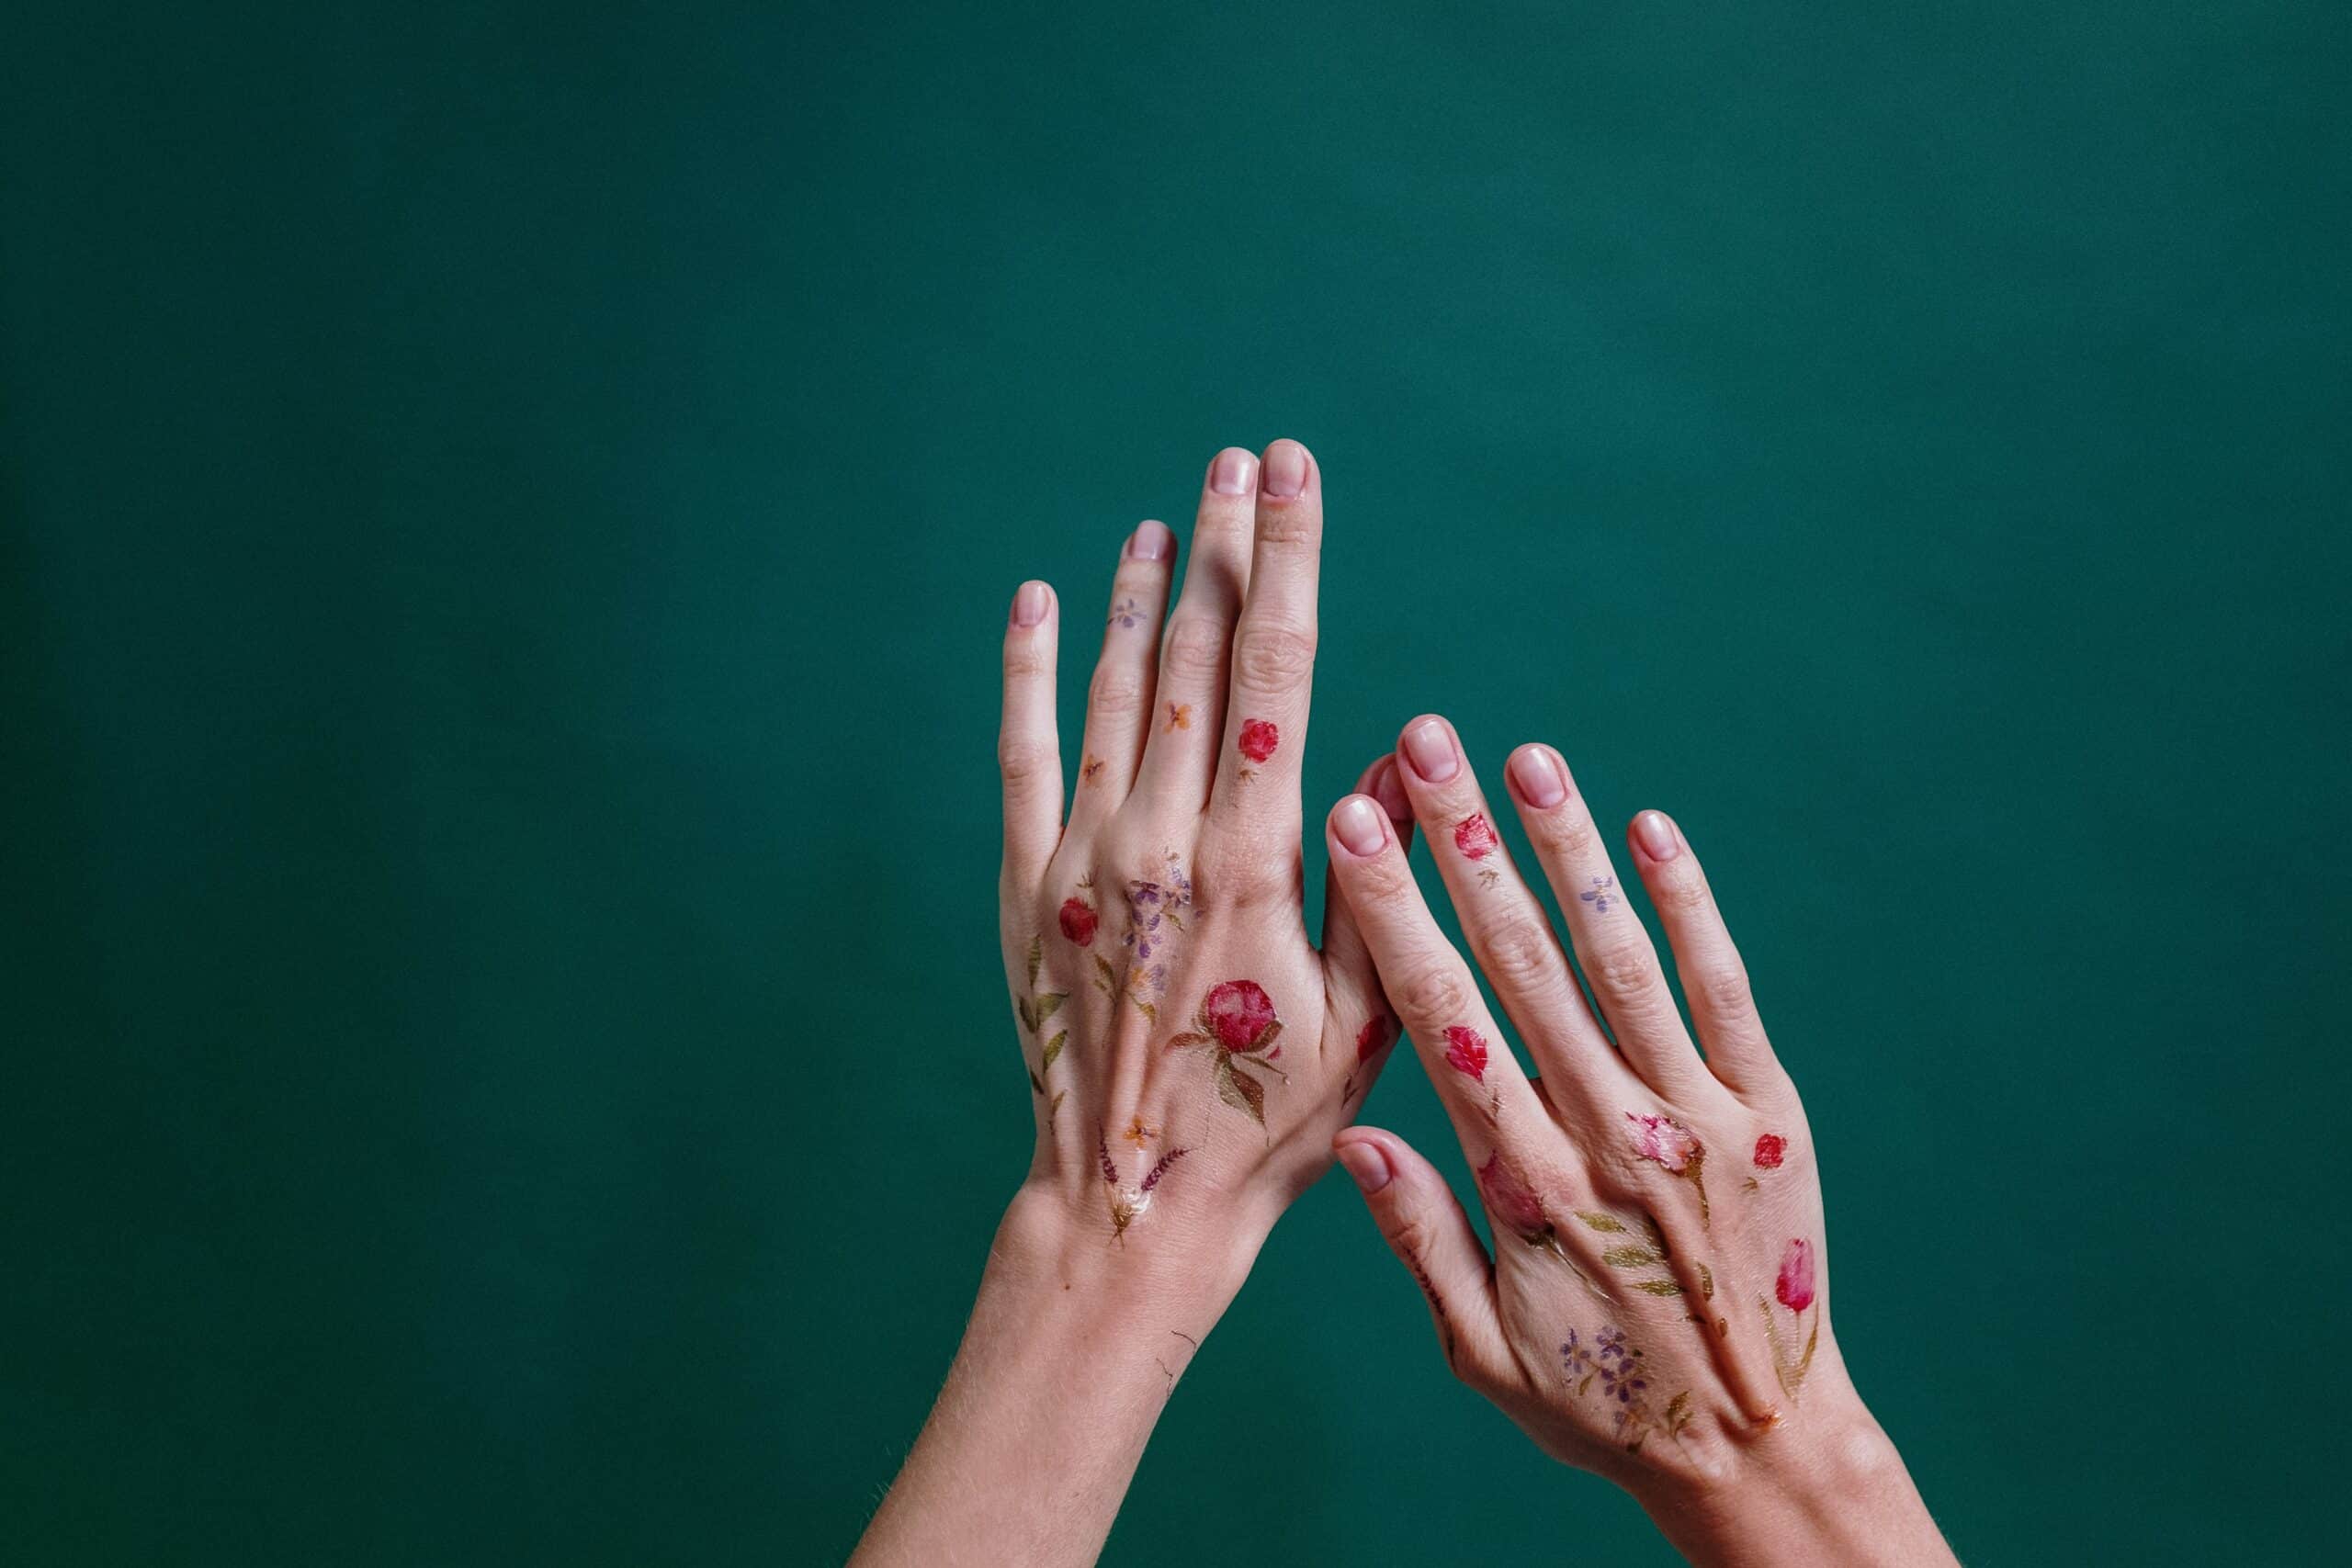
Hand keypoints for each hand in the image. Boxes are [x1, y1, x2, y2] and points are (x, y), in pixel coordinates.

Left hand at [853, 441, 1408, 1567]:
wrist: (1131, 1200)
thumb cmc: (1268, 1123)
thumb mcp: (1365, 1016)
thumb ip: (1381, 879)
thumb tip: (1407, 756)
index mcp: (1248, 860)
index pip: (1274, 670)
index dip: (1285, 558)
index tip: (1292, 473)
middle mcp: (1157, 839)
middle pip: (1191, 657)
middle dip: (1221, 548)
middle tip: (1238, 458)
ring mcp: (1079, 859)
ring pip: (1110, 691)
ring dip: (1135, 594)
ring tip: (1161, 517)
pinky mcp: (1024, 888)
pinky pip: (1020, 754)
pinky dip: (1027, 671)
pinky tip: (1036, 600)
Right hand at [1323, 718, 1955, 1567]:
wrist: (1765, 1447)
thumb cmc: (1607, 1401)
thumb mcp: (1485, 1352)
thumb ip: (1419, 1241)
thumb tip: (1352, 1140)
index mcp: (1530, 1189)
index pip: (1446, 1023)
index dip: (1395, 917)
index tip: (1354, 828)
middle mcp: (1612, 1136)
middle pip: (1524, 965)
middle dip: (1465, 845)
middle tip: (1425, 746)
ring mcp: (1700, 1117)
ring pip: (1622, 960)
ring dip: (1568, 851)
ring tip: (1526, 758)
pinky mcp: (1770, 1111)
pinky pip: (1724, 990)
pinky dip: (1690, 906)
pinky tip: (1650, 828)